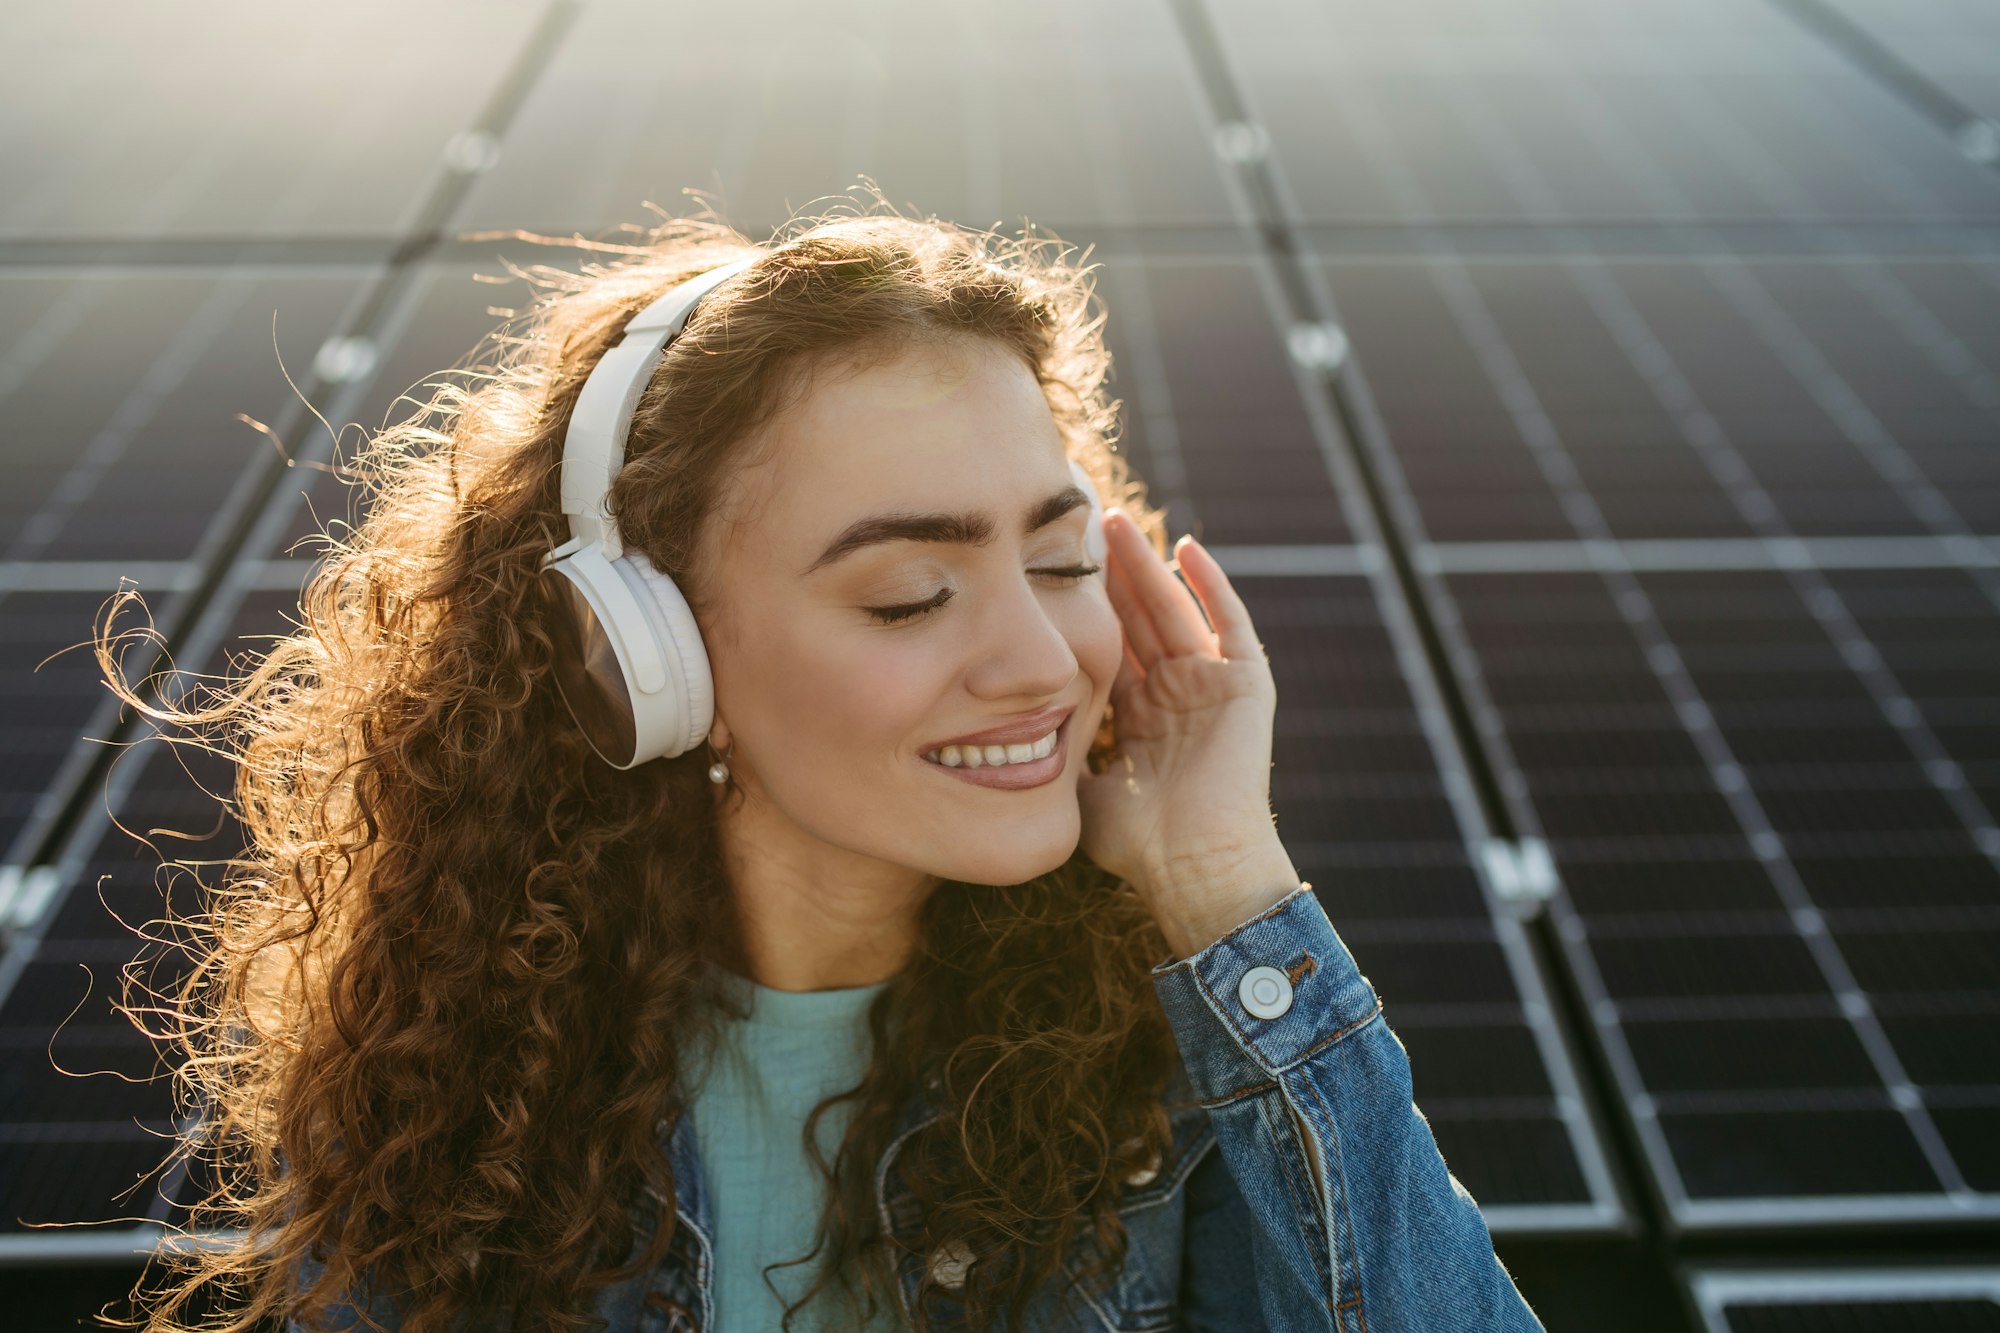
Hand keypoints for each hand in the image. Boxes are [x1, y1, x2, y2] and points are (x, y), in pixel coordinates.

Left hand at [1077, 508, 1301, 954]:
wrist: (1194, 865)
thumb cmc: (1139, 844)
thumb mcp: (1083, 790)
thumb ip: (1060, 757)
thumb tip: (1008, 739)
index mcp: (1142, 719)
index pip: (1110, 648)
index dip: (1084, 610)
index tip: (1052, 572)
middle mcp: (1176, 696)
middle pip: (1140, 620)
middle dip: (1112, 576)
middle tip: (1082, 527)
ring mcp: (1212, 688)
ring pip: (1175, 611)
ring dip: (1148, 568)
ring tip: (1118, 525)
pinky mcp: (1246, 685)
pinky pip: (1230, 624)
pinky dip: (1212, 587)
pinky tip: (1186, 550)